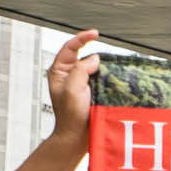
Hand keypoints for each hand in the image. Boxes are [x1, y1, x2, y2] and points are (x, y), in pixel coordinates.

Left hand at [45, 28, 101, 147]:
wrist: (78, 136)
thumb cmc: (71, 116)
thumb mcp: (72, 89)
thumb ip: (80, 70)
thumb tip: (93, 59)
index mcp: (59, 72)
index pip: (70, 47)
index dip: (82, 38)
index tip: (95, 34)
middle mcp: (69, 75)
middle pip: (83, 55)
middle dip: (94, 55)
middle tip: (104, 60)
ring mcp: (80, 83)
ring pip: (93, 67)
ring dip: (102, 68)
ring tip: (108, 72)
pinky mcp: (91, 90)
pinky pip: (100, 78)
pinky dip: (107, 77)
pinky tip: (112, 80)